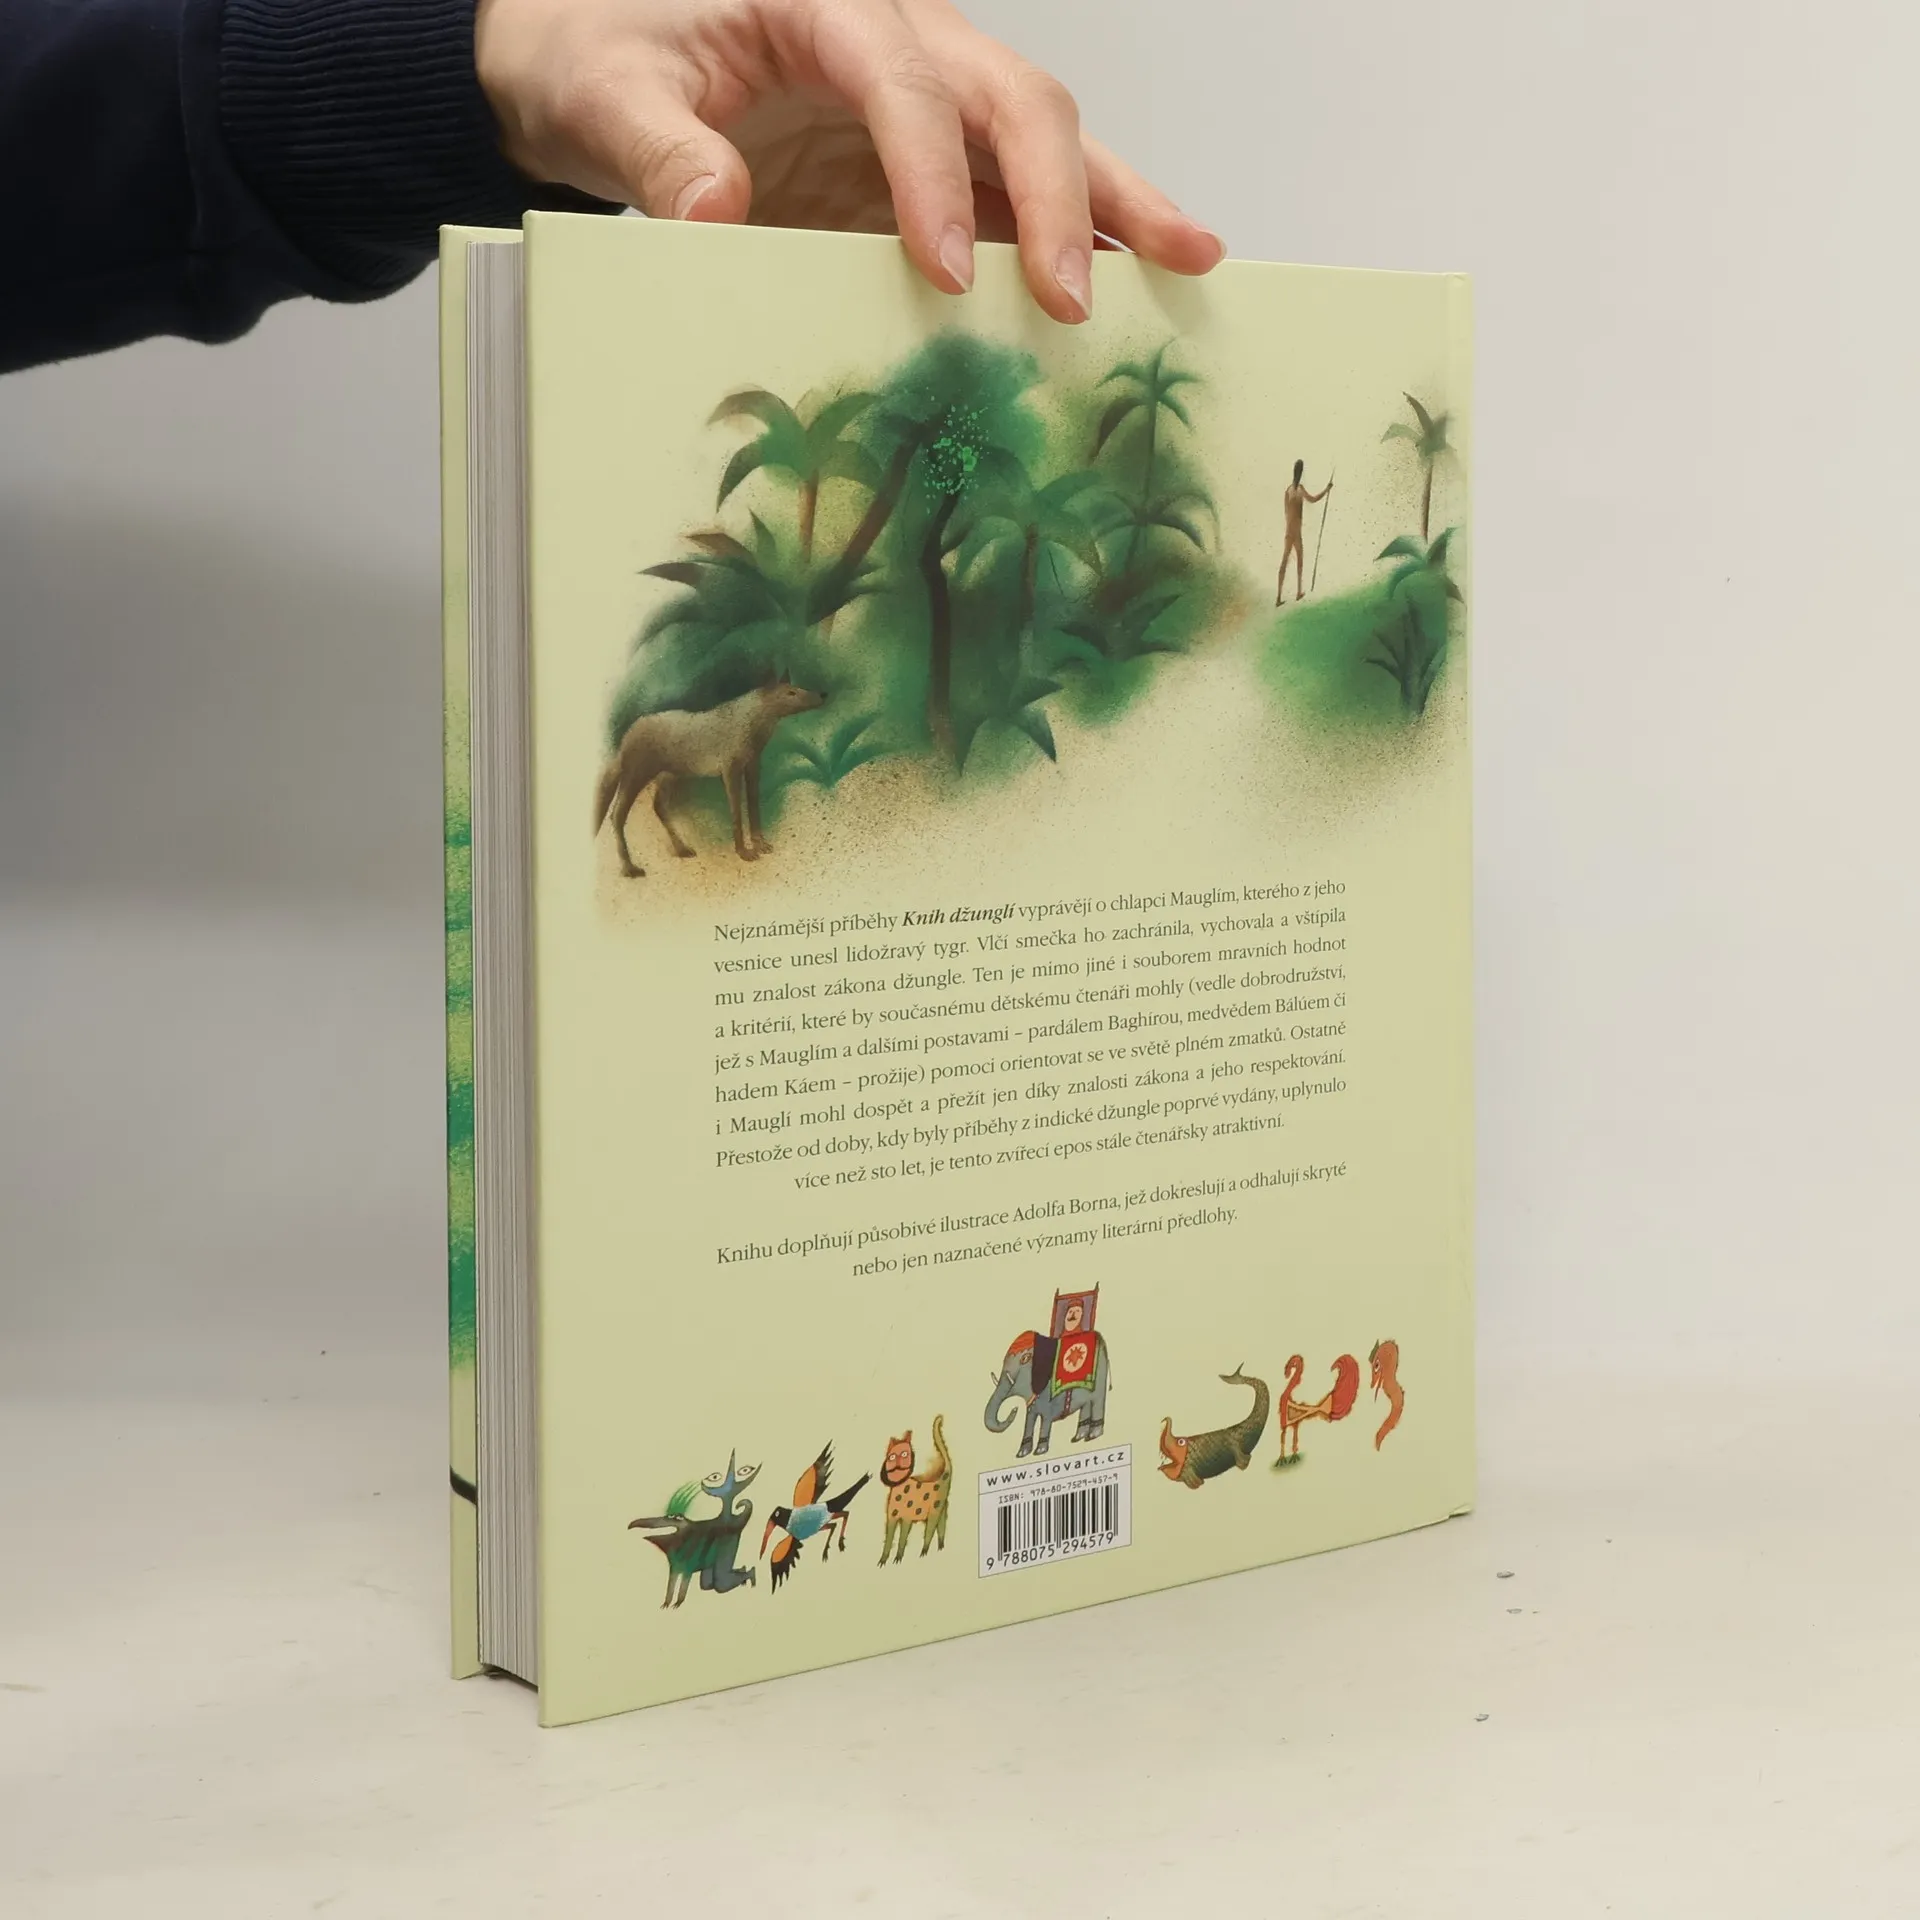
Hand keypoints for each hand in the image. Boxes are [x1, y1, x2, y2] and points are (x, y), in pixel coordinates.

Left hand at [473, 0, 1224, 322]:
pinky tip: (1135, 280)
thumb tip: (713, 207)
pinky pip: (1014, 197)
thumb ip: (653, 147)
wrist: (597, 59)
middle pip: (1013, 99)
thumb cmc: (597, 51)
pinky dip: (1074, 238)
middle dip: (1062, 195)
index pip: (906, 81)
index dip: (931, 174)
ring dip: (1114, 206)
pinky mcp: (925, 166)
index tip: (941, 270)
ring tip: (1191, 261)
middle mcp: (899, 40)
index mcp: (826, 1)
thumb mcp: (603, 90)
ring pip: (1041, 142)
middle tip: (1082, 299)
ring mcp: (923, 105)